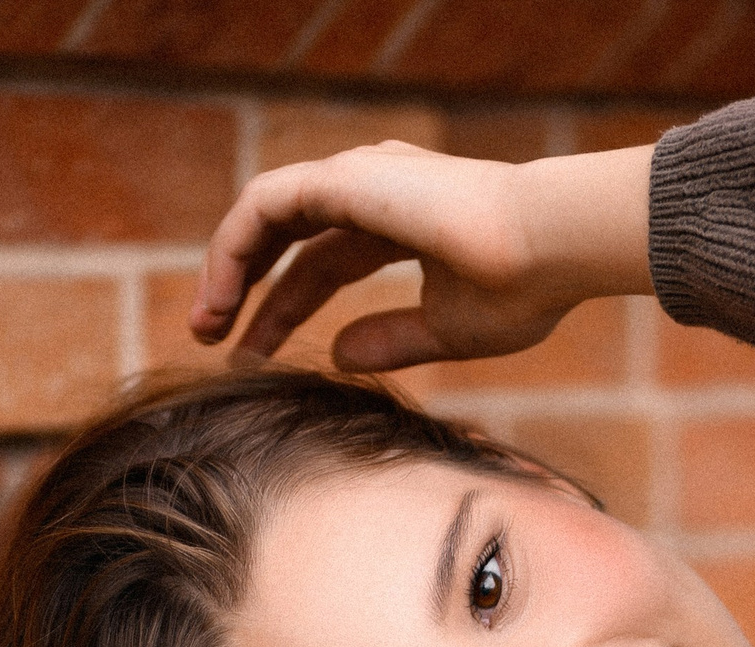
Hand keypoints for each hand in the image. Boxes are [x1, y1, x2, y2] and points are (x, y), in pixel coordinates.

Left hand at [190, 140, 654, 372]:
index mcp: (400, 225)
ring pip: (266, 217)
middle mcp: (373, 192)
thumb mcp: (447, 331)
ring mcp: (357, 178)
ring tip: (205, 325)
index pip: (322, 267)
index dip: (285, 312)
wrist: (549, 249)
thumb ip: (390, 341)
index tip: (255, 358)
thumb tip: (336, 356)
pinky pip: (264, 206)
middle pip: (289, 243)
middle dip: (246, 290)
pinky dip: (235, 248)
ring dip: (229, 270)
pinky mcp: (343, 179)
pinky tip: (221, 294)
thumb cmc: (522, 290)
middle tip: (212, 340)